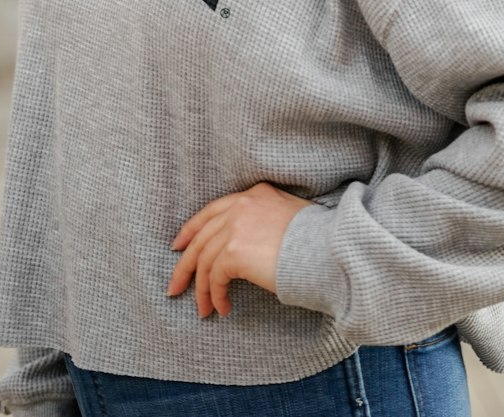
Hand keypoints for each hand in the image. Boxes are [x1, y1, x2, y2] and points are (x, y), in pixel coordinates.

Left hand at [166, 182, 311, 317]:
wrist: (328, 249)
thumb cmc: (317, 239)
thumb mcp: (289, 216)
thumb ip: (264, 221)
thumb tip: (248, 246)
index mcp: (255, 193)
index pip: (213, 210)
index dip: (192, 229)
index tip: (180, 246)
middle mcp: (241, 204)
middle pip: (201, 235)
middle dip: (185, 264)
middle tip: (176, 286)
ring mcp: (236, 226)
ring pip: (204, 260)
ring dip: (201, 288)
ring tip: (203, 309)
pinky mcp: (234, 251)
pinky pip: (215, 278)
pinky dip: (215, 295)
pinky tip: (223, 308)